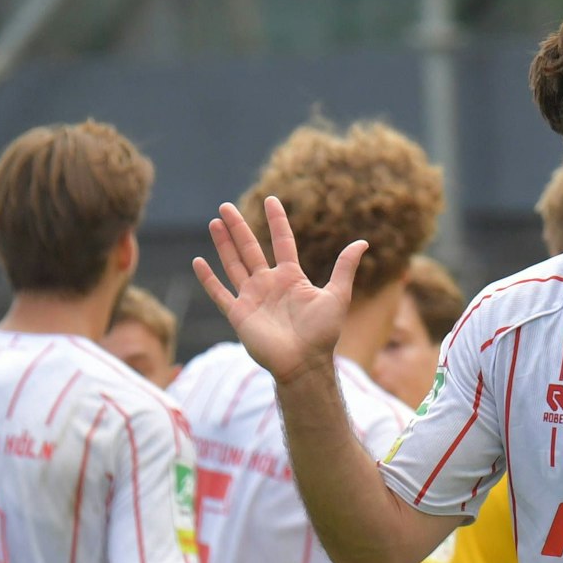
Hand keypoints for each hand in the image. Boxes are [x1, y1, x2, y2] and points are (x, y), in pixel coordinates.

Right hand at [193, 197, 367, 384]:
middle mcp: (269, 284)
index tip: (271, 200)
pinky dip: (208, 279)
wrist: (304, 363)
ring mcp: (252, 298)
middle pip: (251, 249)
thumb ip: (345, 268)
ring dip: (223, 244)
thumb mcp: (338, 295)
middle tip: (226, 206)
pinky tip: (198, 262)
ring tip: (214, 222)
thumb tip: (363, 242)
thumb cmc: (323, 333)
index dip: (277, 222)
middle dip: (239, 228)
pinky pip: (220, 293)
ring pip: (234, 264)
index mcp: (291, 278)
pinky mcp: (239, 313)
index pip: (282, 242)